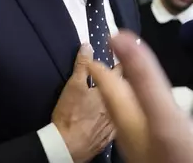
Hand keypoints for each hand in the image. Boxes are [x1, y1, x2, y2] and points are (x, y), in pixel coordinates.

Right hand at [52, 44, 114, 162]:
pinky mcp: (111, 136)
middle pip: (125, 89)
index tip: (118, 55)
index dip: (120, 62)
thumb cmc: (71, 115)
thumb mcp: (74, 86)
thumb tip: (87, 46)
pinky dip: (115, 115)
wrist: (67, 147)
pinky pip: (117, 121)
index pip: (122, 72)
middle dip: (121, 80)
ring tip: (112, 93)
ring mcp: (117, 123)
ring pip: (124, 106)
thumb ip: (83, 65)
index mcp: (114, 92)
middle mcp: (122, 107)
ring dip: (120, 98)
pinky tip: (107, 114)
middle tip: (115, 73)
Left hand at [88, 31, 192, 162]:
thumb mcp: (163, 114)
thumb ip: (143, 77)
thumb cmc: (180, 158)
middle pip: (116, 98)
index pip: (107, 84)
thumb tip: (118, 37)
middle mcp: (133, 131)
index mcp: (128, 118)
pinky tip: (156, 113)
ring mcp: (147, 144)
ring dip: (129, 91)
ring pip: (131, 111)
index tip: (98, 39)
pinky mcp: (161, 152)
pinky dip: (146, 107)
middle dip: (113, 76)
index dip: (101, 62)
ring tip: (129, 78)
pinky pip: (147, 123)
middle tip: (111, 55)